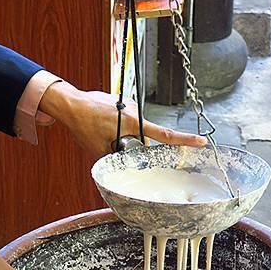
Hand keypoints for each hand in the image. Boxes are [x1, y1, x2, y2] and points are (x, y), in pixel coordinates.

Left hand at [39, 81, 206, 158]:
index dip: (183, 140)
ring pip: (132, 129)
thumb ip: (116, 157)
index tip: (200, 142)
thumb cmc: (83, 124)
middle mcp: (133, 111)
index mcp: (133, 122)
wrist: (70, 103)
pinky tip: (100, 125)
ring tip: (100, 131)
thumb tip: (125, 165)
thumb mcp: (99, 148)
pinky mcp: (120, 103)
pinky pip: (124, 120)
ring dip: (121, 134)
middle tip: (111, 143)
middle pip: (144, 136)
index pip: (163, 135)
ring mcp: (127, 105)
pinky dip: (116, 125)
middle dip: (133, 144)